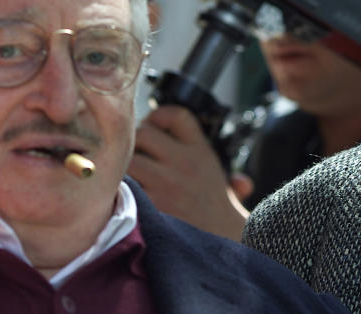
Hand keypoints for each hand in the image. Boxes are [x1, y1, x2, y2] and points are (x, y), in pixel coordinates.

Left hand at [130, 105, 249, 239]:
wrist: (221, 244)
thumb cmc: (218, 215)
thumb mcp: (224, 183)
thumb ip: (224, 172)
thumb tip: (239, 181)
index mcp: (200, 151)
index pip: (176, 116)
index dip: (159, 116)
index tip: (153, 125)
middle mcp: (183, 162)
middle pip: (144, 132)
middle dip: (135, 140)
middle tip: (135, 153)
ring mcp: (164, 183)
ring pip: (130, 158)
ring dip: (124, 165)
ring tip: (128, 175)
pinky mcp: (149, 204)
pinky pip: (124, 186)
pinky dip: (120, 187)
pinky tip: (125, 193)